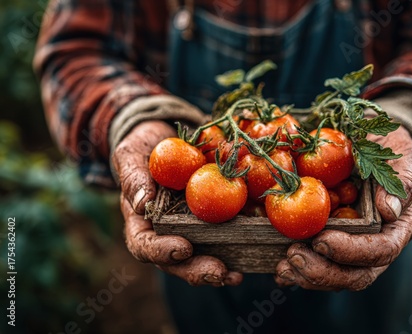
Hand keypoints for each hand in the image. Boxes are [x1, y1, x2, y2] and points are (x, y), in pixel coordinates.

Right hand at [112, 120, 242, 286]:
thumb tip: (142, 205)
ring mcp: (189, 230)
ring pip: (200, 259)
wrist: (165, 140)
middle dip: (196, 271)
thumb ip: (134, 178)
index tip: (183, 248)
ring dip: (218, 270)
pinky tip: (254, 253)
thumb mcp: (131, 156)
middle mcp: (165, 233)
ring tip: (235, 276)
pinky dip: (236, 249)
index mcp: (141, 223)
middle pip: (176, 262)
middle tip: (218, 273)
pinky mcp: (211, 222)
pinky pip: (223, 239)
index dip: (162, 252)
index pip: (145, 245)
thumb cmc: (142, 149)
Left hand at [275, 126, 411, 289]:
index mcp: (398, 227)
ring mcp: (354, 247)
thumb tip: (389, 210)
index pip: (380, 251)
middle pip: (355, 274)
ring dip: (307, 276)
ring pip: (335, 275)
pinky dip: (298, 271)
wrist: (376, 145)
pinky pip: (317, 264)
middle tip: (294, 256)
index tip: (322, 241)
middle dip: (323, 272)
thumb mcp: (403, 155)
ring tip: (282, 267)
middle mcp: (376, 244)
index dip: (352, 252)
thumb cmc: (392, 149)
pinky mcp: (332, 243)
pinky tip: (278, 271)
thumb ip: (400, 178)